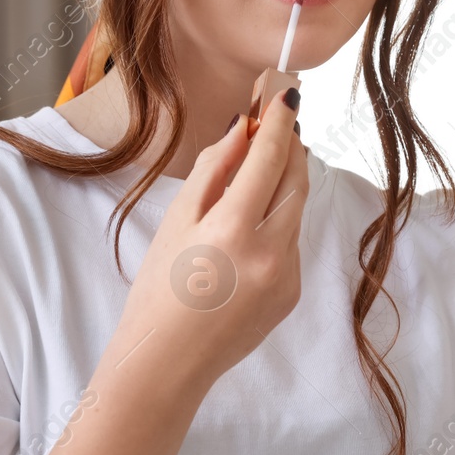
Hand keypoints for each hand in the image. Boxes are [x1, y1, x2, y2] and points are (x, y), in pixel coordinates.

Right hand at [116, 87, 308, 384]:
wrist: (167, 362)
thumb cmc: (158, 290)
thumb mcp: (176, 221)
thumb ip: (214, 170)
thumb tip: (244, 128)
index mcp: (233, 229)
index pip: (269, 158)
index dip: (279, 120)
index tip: (286, 92)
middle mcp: (269, 251)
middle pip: (296, 179)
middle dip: (291, 147)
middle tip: (279, 122)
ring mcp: (287, 275)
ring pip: (297, 210)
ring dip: (285, 183)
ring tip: (263, 167)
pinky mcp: (293, 293)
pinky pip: (292, 242)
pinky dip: (277, 224)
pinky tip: (249, 230)